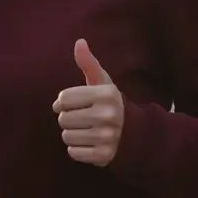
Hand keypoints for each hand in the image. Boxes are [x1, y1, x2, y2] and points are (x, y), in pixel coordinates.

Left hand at [52, 39, 124, 165]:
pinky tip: (89, 143)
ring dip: (72, 134)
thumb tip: (79, 42)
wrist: (135, 134)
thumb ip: (88, 63)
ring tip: (86, 130)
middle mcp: (108, 115)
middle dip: (68, 119)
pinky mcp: (104, 156)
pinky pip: (73, 153)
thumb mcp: (102, 82)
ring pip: (66, 136)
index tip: (71, 104)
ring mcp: (107, 137)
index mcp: (106, 94)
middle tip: (82, 118)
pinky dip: (77, 149)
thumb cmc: (109, 104)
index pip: (64, 98)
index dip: (62, 102)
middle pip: (63, 119)